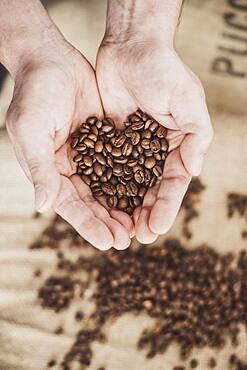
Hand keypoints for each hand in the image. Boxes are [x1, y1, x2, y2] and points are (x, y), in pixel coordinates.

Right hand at [6, 44, 132, 249]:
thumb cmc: (34, 93)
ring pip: (108, 187)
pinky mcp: (104, 140)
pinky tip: (145, 192)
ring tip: (140, 225)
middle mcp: (69, 168)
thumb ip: (39, 168)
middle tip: (129, 240)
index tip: (108, 243)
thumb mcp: (31, 131)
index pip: (70, 205)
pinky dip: (131, 179)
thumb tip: (43, 206)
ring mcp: (88, 155)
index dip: (89, 225)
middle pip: (92, 202)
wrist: (51, 60)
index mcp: (50, 171)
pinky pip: (120, 164)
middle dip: (109, 222)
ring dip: (123, 206)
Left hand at [96, 40, 212, 243]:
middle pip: (151, 189)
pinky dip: (105, 189)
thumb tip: (194, 171)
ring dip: (126, 208)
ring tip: (121, 231)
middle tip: (139, 237)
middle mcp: (156, 151)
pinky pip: (107, 170)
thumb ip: (197, 136)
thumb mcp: (189, 101)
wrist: (130, 48)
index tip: (157, 228)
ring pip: (129, 185)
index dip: (167, 206)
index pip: (173, 183)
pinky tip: (101, 206)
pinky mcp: (110, 142)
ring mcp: (132, 149)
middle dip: (147, 213)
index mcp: (178, 145)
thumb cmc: (164, 71)